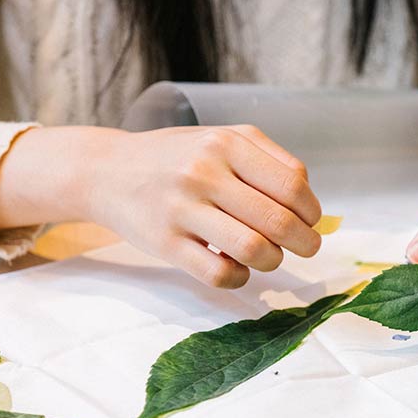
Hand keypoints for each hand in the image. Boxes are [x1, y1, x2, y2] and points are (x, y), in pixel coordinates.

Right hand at [0, 125, 320, 288]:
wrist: (105, 170)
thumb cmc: (177, 157)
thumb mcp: (221, 140)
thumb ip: (266, 162)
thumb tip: (309, 204)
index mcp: (226, 143)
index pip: (293, 184)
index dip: (312, 210)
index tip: (311, 220)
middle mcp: (204, 172)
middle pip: (279, 221)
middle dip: (305, 242)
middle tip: (307, 247)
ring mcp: (182, 208)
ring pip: (254, 250)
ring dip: (274, 261)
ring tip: (271, 257)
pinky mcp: (165, 243)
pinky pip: (220, 274)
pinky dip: (240, 277)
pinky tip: (238, 268)